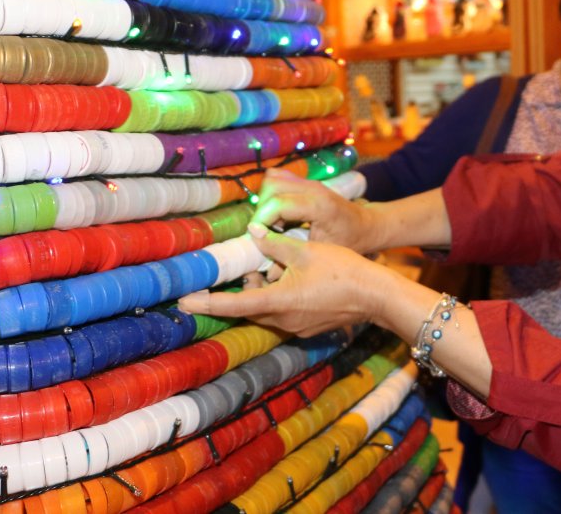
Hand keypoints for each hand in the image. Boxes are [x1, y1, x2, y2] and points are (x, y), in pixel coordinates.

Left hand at [178, 223, 391, 336]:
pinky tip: (293, 279)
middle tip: (248, 268)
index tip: (184, 302)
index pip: (232, 305)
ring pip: (267, 310)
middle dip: (243, 289)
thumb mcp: (305, 250)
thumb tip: (252, 233)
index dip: (206, 303)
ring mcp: (297, 327)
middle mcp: (283, 320)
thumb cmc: (342, 269)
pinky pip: (284, 314)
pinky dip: (279, 298)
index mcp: (277, 301)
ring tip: (274, 267)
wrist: (375, 295)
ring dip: (263, 292)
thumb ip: (274, 243)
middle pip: (249, 308)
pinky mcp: (309, 327)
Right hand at [252, 168, 381, 253]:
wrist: (366, 225)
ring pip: (272, 180)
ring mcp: (310, 182)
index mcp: (320, 205)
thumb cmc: (348, 242)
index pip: (278, 203)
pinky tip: (277, 214)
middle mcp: (314, 188)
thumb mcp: (322, 253)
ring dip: (265, 200)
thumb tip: (268, 275)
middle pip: (271, 186)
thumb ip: (295, 257)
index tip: (256, 237)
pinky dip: (271, 194)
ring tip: (271, 223)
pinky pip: (278, 178)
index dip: (261, 220)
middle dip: (261, 209)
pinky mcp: (306, 181)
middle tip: (264, 231)